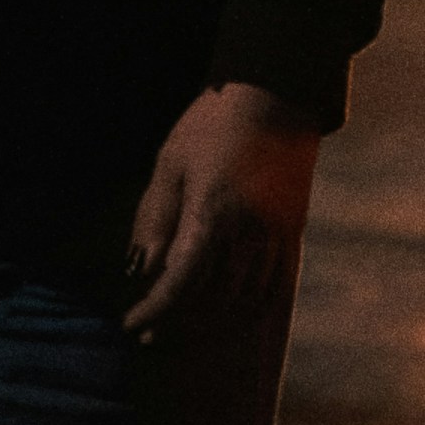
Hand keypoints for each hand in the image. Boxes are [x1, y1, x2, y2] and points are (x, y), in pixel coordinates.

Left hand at [121, 81, 320, 337]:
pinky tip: (227, 314)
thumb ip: (155, 219)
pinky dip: (249, 310)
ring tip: (183, 323)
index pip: (180, 282)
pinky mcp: (292, 233)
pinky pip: (274, 289)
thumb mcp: (170, 163)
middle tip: (152, 327)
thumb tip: (141, 270)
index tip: (132, 324)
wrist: (274, 96)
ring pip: (242, 301)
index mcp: (212, 213)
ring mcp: (275, 236)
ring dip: (210, 320)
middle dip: (177, 319)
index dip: (154, 310)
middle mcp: (248, 232)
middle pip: (209, 299)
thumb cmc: (212, 125)